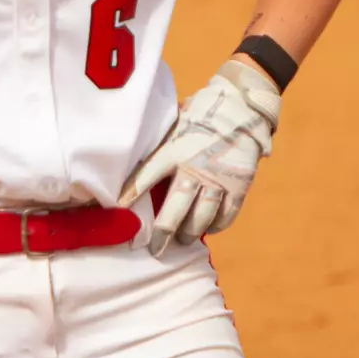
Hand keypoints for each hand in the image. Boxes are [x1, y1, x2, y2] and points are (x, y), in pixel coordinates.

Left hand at [118, 59, 281, 255]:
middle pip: (173, 211)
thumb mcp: (175, 127)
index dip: (130, 196)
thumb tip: (136, 167)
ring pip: (200, 219)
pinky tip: (209, 229)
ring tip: (183, 241)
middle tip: (155, 249)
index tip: (117, 211)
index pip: (145, 178)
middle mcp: (194, 168)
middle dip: (161, 234)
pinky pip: (225, 215)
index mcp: (174, 151)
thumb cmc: (202, 116)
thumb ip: (160, 148)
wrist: (240, 107)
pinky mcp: (238, 185)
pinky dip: (216, 226)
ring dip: (189, 234)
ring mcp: (218, 179)